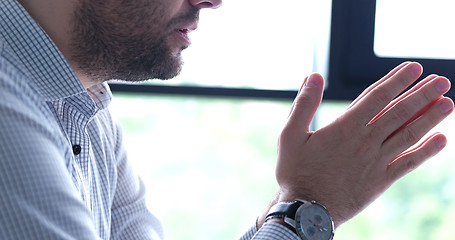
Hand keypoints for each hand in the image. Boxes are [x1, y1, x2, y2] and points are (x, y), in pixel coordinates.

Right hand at [275, 62, 452, 227]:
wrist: (307, 211)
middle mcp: (366, 141)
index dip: (397, 80)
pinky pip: (408, 163)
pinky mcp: (381, 181)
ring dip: (430, 118)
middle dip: (422, 94)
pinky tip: (441, 140)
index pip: (377, 97)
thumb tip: (314, 76)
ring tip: (448, 103)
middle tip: (441, 81)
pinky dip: (426, 151)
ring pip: (408, 134)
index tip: (415, 68)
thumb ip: (304, 104)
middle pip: (399, 112)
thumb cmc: (296, 172)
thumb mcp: (290, 134)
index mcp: (345, 127)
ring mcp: (376, 161)